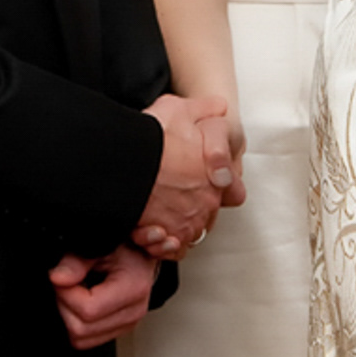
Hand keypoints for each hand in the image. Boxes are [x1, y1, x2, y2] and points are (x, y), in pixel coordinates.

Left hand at [48, 245, 156, 349]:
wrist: (143, 253)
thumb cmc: (126, 247)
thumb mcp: (101, 245)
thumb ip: (76, 261)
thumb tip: (57, 278)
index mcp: (133, 289)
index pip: (88, 310)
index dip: (67, 294)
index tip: (62, 278)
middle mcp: (133, 312)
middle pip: (81, 329)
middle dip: (65, 305)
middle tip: (67, 283)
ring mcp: (127, 325)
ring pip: (81, 339)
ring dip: (70, 316)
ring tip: (76, 291)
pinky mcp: (118, 330)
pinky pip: (87, 340)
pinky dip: (78, 322)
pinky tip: (83, 301)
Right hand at [136, 94, 243, 256]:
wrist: (122, 163)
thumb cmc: (152, 137)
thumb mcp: (181, 108)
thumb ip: (205, 109)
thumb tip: (220, 108)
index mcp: (215, 177)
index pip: (234, 191)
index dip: (222, 184)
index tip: (207, 178)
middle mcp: (205, 205)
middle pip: (208, 213)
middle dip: (194, 204)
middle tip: (173, 192)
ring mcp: (184, 224)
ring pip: (188, 232)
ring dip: (177, 224)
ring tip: (158, 211)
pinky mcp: (162, 239)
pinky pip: (168, 248)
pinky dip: (161, 242)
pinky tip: (150, 226)